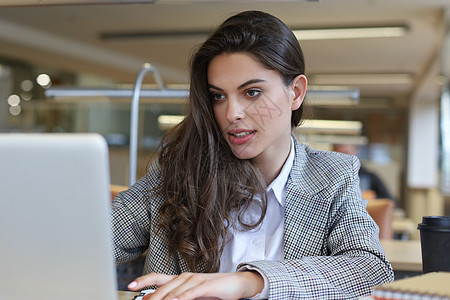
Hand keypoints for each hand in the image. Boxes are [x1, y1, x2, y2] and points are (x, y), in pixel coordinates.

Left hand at [127, 271, 263, 299]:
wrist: (236, 283)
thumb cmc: (214, 290)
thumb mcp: (192, 295)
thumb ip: (176, 297)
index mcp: (180, 279)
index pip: (157, 277)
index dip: (143, 280)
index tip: (130, 285)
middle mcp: (185, 277)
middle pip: (163, 287)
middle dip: (150, 297)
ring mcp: (195, 280)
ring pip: (174, 291)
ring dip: (163, 299)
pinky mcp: (205, 285)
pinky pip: (190, 292)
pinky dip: (181, 297)